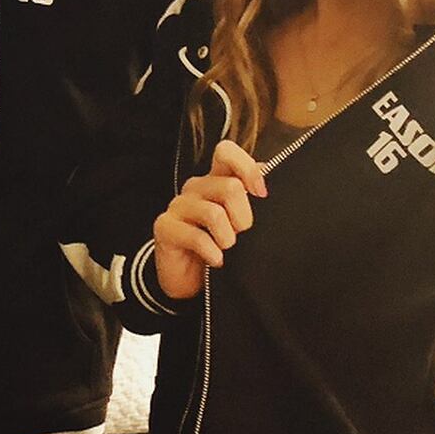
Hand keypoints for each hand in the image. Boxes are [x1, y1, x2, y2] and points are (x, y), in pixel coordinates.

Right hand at [153, 140, 266, 299]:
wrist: (192, 281)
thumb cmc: (222, 246)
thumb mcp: (242, 220)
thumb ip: (253, 195)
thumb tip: (270, 170)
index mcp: (216, 180)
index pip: (226, 152)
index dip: (247, 168)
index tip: (261, 194)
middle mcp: (196, 188)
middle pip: (230, 187)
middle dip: (244, 218)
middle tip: (242, 235)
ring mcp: (178, 206)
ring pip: (214, 213)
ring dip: (228, 238)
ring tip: (228, 250)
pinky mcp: (165, 227)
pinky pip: (196, 237)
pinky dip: (213, 253)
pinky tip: (216, 261)